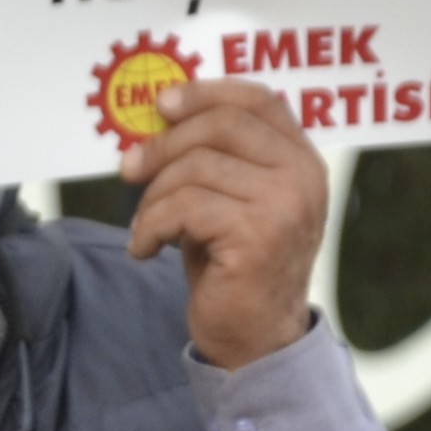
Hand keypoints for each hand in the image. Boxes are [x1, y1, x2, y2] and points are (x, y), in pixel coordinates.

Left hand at [121, 77, 326, 370]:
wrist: (254, 337)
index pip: (258, 100)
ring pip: (195, 168)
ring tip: (145, 227)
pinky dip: (150, 227)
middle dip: (162, 144)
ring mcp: (285, 204)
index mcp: (301, 160)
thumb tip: (156, 117)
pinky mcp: (258, 235)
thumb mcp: (228, 199)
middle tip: (128, 169)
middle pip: (219, 125)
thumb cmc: (232, 264)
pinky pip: (183, 208)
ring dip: (153, 198)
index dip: (206, 92)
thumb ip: (212, 157)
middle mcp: (302, 176)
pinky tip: (145, 249)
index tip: (162, 104)